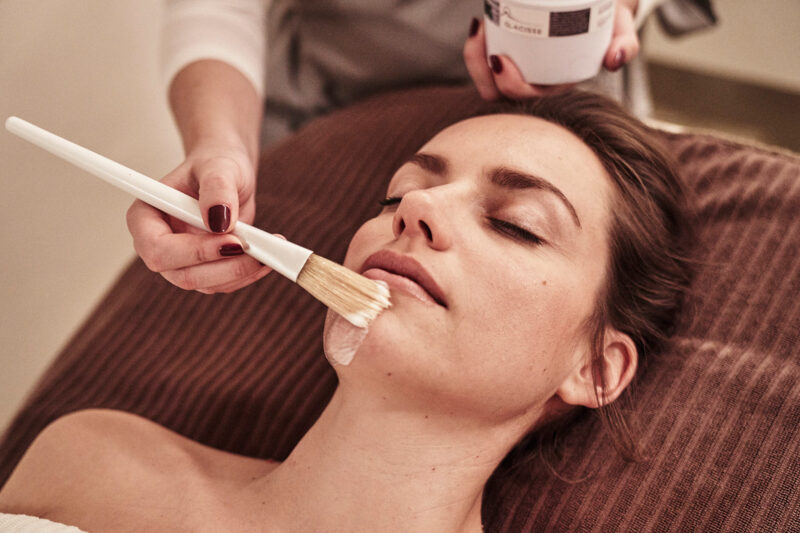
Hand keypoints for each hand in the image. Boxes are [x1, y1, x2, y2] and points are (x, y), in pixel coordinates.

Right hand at [126, 143, 270, 292]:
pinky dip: (248, 273)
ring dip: (240, 271)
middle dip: (224, 267)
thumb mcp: (218, 167)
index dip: (194, 251)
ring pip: (207, 284)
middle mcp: (158, 245)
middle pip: (183, 275)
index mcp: (145, 218)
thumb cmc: (215, 164)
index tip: (232, 240)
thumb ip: (217, 189)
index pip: (158, 248)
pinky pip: (224, 283)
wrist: (228, 174)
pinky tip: (267, 255)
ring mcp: (181, 262)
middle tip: (257, 250)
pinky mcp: (205, 270)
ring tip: (269, 247)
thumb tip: (219, 220)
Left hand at [464, 0, 640, 99]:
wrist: (601, 6)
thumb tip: (614, 60)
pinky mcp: (508, 57)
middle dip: (481, 71)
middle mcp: (536, 85)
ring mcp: (521, 72)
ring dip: (474, 59)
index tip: (499, 59)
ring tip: (480, 28)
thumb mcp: (621, 29)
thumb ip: (625, 43)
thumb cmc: (609, 21)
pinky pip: (483, 64)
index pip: (526, 99)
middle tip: (481, 34)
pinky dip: (476, 48)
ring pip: (487, 81)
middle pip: (498, 94)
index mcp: (556, 86)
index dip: (508, 86)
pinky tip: (478, 26)